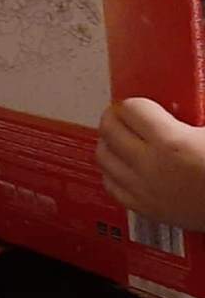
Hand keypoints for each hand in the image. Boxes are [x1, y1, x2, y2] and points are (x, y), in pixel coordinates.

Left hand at [96, 97, 204, 231]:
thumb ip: (197, 108)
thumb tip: (191, 88)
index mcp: (172, 142)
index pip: (131, 109)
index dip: (136, 103)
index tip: (141, 105)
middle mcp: (151, 166)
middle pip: (109, 130)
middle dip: (115, 117)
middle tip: (124, 115)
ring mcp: (145, 189)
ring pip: (104, 156)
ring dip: (109, 142)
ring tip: (122, 138)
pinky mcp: (146, 209)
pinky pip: (110, 185)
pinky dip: (113, 171)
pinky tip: (124, 165)